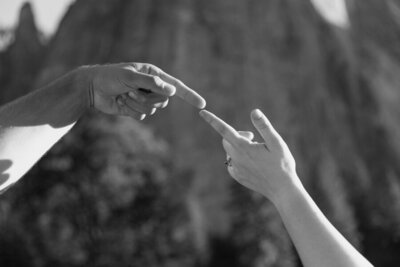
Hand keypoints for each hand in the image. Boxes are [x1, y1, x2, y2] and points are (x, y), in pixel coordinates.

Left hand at [84, 63, 205, 119]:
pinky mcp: (136, 109)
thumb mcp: (130, 76)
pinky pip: (143, 116)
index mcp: (153, 75)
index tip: (202, 104)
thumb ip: (151, 83)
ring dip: (137, 104)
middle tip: (131, 91)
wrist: (91, 88)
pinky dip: (131, 111)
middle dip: (147, 99)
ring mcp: (144, 99)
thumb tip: (172, 91)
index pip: (176, 85)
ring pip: (153, 110)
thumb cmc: (110, 76)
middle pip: (164, 101)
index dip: (190, 95)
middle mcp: (151, 87)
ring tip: (124, 95)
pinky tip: (120, 102)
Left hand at [199, 109, 300, 203]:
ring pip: (230, 151)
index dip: (212, 120)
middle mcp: (236, 158)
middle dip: (237, 134)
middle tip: (253, 138)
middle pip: (226, 139)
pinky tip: (253, 162)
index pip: (223, 130)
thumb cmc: (282, 164)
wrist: (282, 190)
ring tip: (257, 152)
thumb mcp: (276, 142)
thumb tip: (254, 111)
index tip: (202, 112)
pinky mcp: (238, 176)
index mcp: (243, 147)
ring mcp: (235, 169)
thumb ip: (264, 126)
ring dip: (238, 146)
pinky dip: (239, 158)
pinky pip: (232, 163)